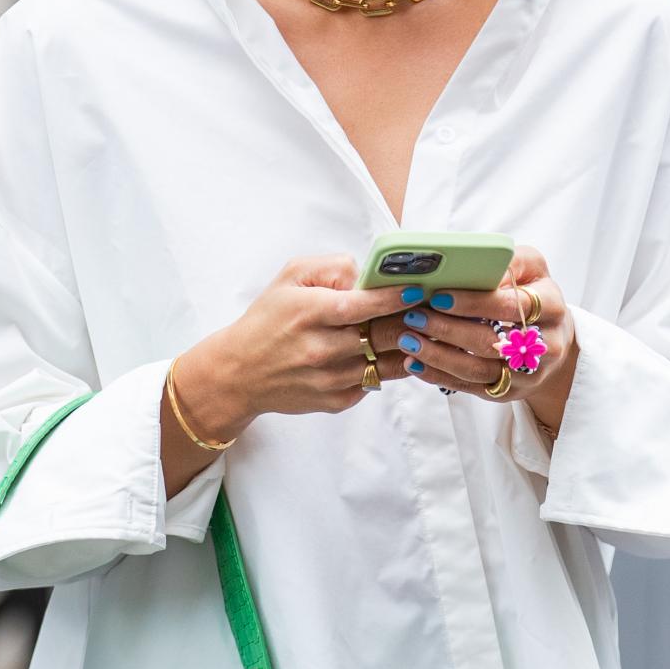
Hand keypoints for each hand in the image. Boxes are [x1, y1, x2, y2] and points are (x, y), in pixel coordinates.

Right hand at [175, 253, 416, 434]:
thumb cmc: (268, 319)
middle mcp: (319, 348)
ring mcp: (328, 378)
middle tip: (429, 310)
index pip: (361, 305)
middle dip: (411, 322)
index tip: (417, 290)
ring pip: (386, 363)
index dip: (394, 298)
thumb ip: (331, 267)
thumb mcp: (290, 277)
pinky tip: (392, 355)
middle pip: (382, 336)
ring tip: (420, 331)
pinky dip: (387, 369)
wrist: (239, 372)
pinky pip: (374, 384)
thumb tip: (368, 274)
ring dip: (407, 348)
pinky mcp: (334, 401)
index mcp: (309, 313)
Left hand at [396, 243, 577, 435]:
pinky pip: (471, 387)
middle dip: (448, 330)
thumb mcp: (531, 268)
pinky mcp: (510, 392)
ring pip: (478, 370)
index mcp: (552, 307)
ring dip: (438, 356)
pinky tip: (415, 363)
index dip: (474, 302)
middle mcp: (546, 345)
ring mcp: (528, 374)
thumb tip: (473, 266)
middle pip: (492, 342)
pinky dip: (439, 376)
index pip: (511, 306)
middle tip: (414, 317)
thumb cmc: (533, 293)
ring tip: (408, 340)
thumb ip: (507, 262)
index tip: (439, 296)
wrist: (554, 339)